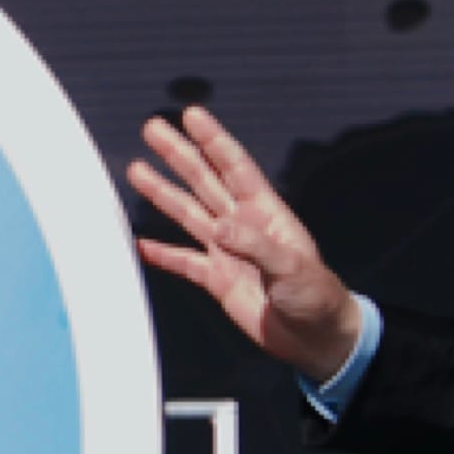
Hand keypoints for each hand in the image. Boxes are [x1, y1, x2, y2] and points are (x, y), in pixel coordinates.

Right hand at [125, 106, 364, 381]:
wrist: (315, 338)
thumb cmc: (317, 297)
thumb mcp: (293, 268)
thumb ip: (255, 245)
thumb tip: (219, 228)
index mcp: (265, 213)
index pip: (235, 168)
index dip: (213, 140)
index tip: (192, 115)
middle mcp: (243, 225)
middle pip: (204, 182)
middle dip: (179, 154)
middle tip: (153, 128)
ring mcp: (228, 251)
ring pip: (189, 214)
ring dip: (162, 193)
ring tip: (136, 170)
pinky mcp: (218, 280)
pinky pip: (184, 262)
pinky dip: (161, 254)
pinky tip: (139, 243)